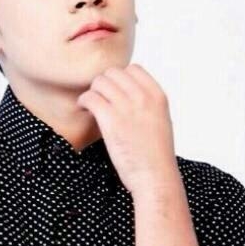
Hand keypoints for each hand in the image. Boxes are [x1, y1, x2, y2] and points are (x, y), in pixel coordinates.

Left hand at [76, 64, 177, 194]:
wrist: (155, 177)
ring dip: (92, 91)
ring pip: (100, 82)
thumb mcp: (161, 122)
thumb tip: (129, 95)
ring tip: (90, 104)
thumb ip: (148, 105)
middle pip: (113, 72)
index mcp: (157, 96)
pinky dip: (83, 101)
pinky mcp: (111, 120)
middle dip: (103, 83)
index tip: (113, 91)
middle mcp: (143, 97)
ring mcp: (127, 107)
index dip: (120, 77)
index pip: (134, 68)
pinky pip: (90, 97)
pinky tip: (84, 109)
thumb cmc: (156, 157)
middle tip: (99, 98)